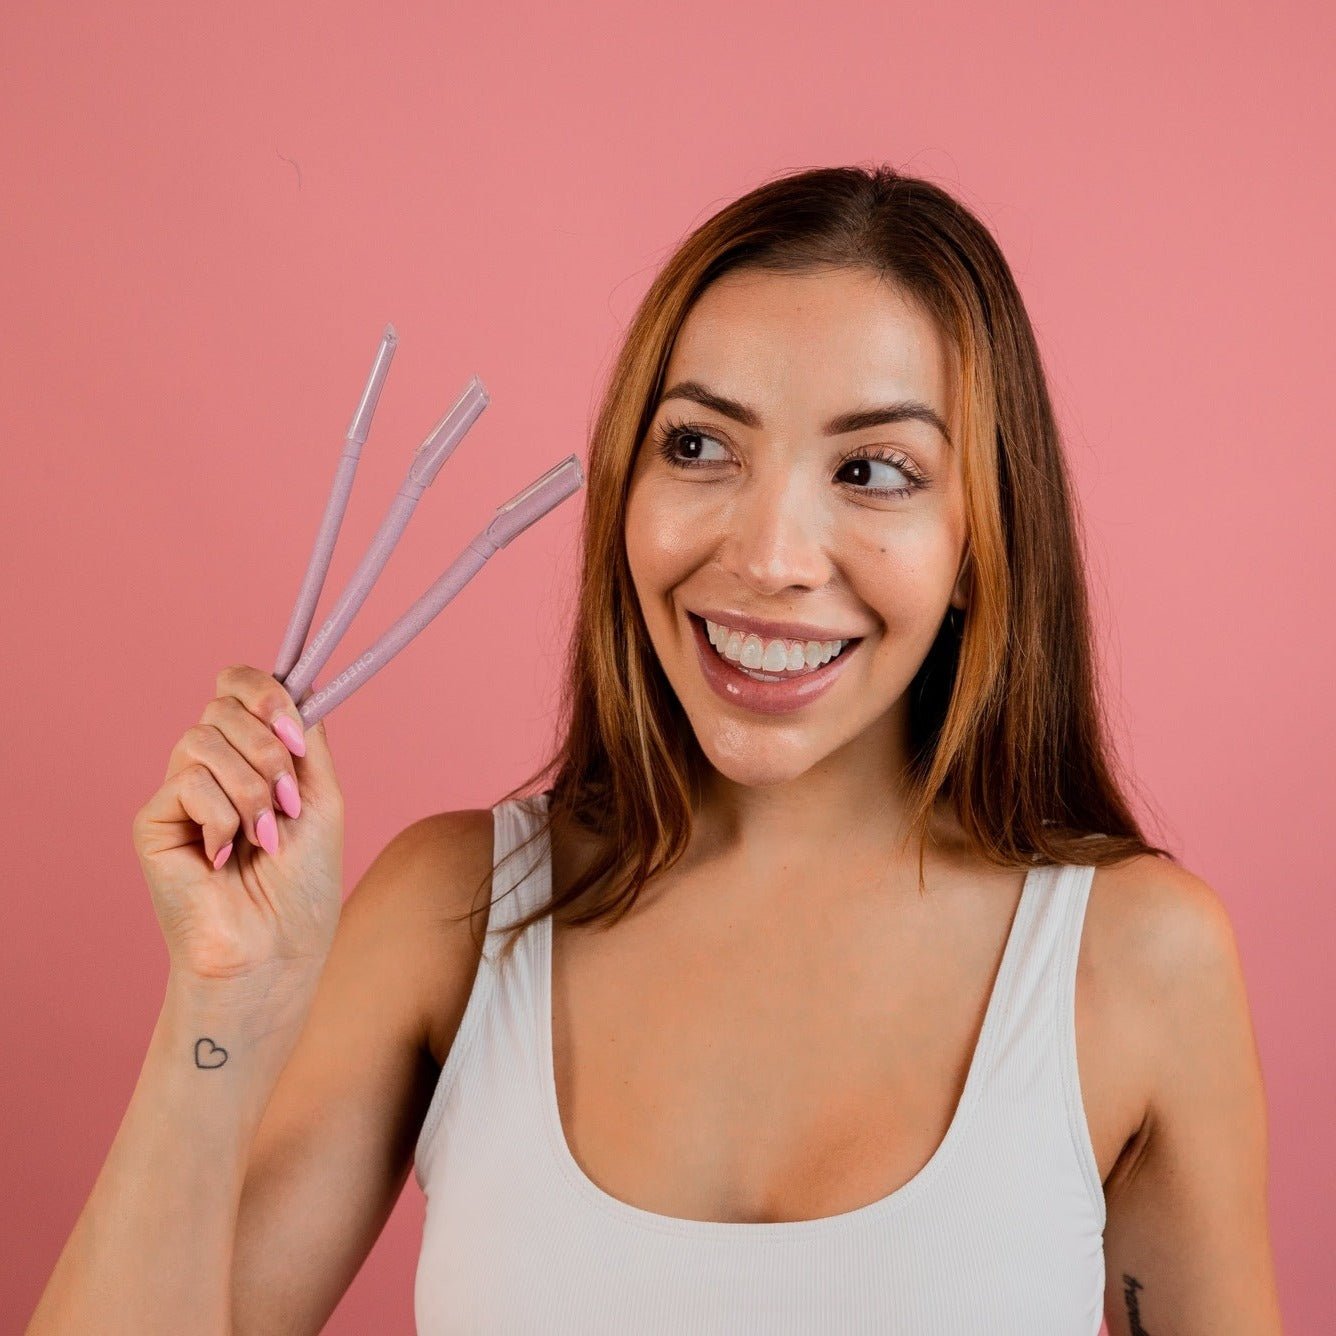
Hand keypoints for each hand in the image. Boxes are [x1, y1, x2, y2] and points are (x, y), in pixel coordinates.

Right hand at [132, 665, 344, 991]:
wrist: (277, 947)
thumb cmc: (304, 883)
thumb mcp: (321, 795)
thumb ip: (305, 736)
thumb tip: (291, 683)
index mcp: (252, 754)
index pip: (237, 685)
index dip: (265, 692)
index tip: (297, 732)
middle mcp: (213, 765)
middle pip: (224, 702)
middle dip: (270, 748)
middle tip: (288, 802)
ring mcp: (181, 791)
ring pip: (205, 738)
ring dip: (252, 788)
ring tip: (266, 836)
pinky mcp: (153, 820)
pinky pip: (187, 780)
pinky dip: (222, 816)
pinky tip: (225, 855)